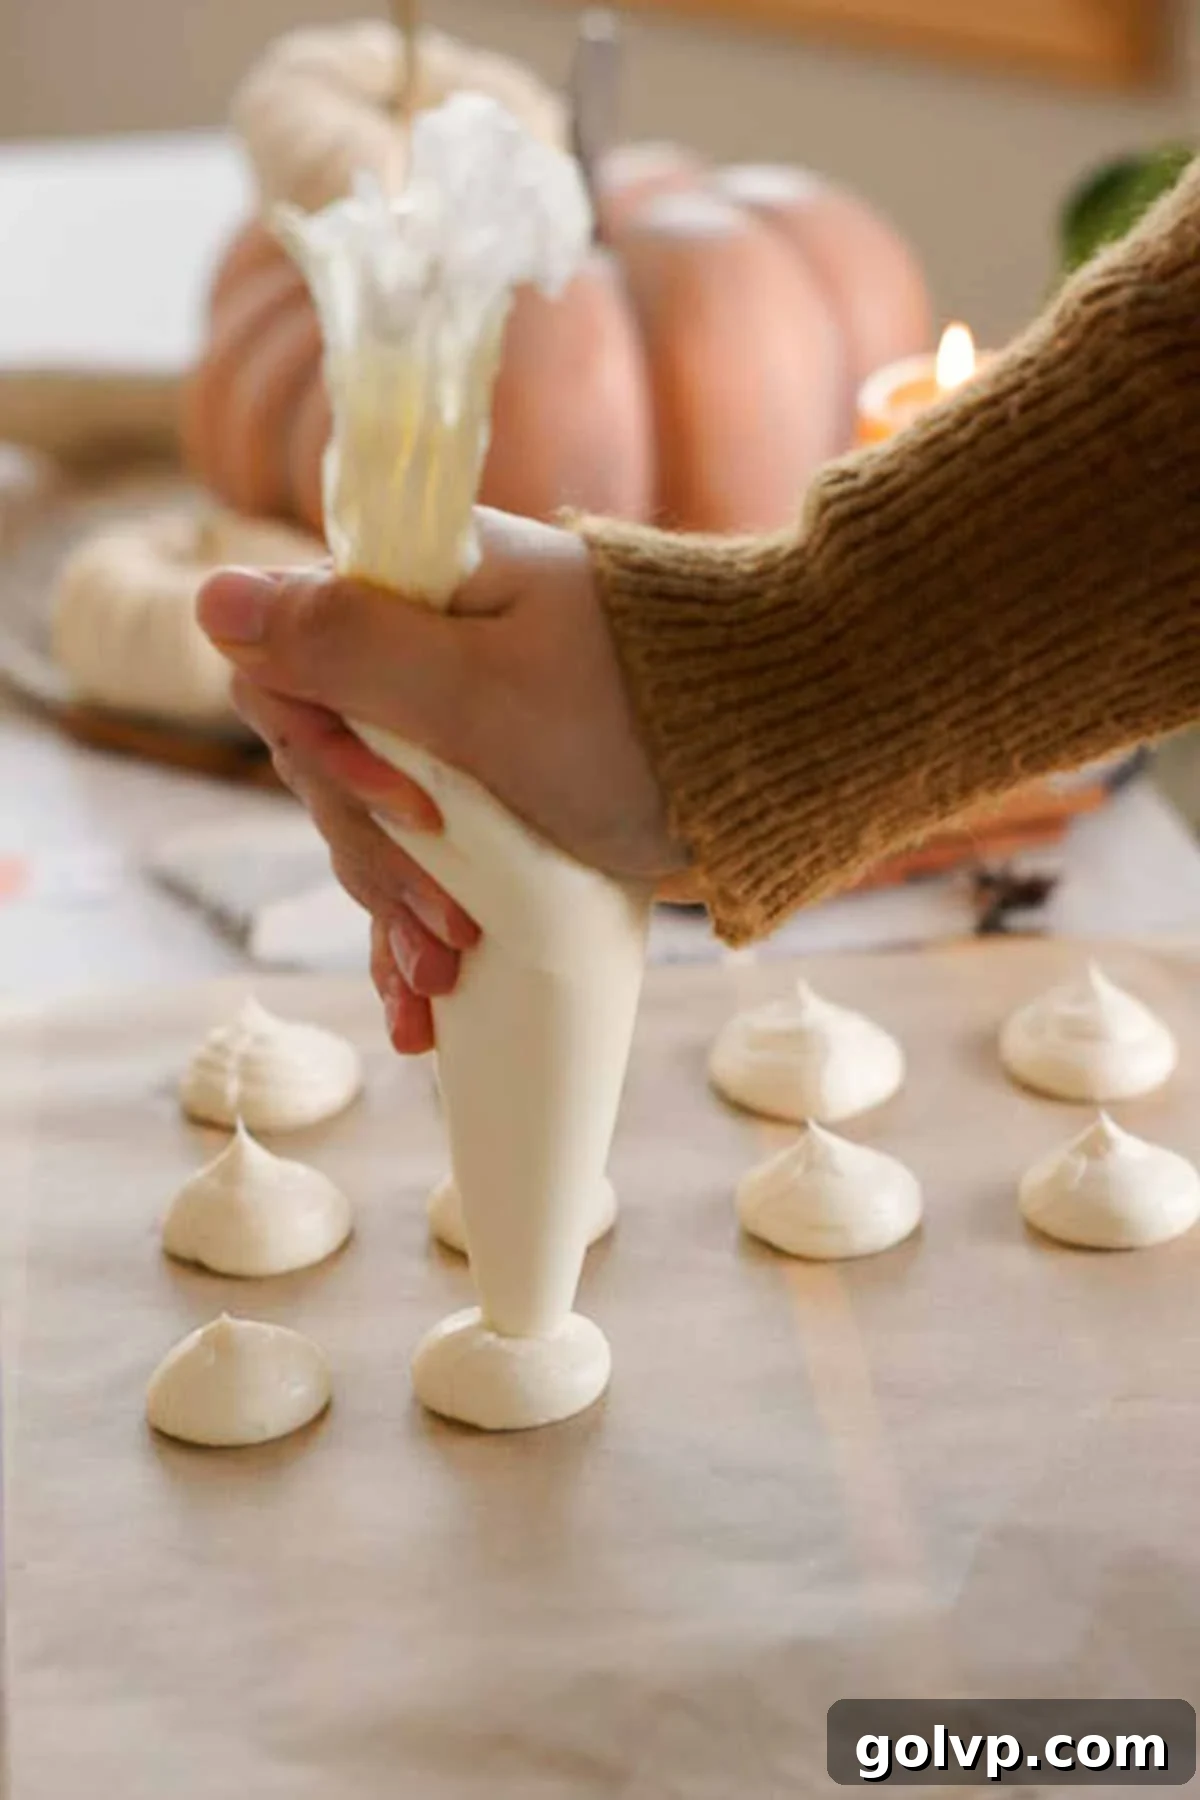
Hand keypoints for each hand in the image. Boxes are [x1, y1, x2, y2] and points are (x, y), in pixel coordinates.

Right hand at [197, 508, 683, 1050]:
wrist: (786, 762)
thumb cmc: (640, 714)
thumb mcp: (479, 687)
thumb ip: (345, 647)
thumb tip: (209, 599)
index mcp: (420, 594)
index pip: (293, 665)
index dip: (329, 751)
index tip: (411, 806)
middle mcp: (433, 651)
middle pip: (330, 762)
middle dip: (380, 854)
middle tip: (449, 920)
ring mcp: (469, 731)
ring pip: (379, 827)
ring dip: (400, 909)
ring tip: (445, 978)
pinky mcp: (505, 799)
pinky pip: (432, 863)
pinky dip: (421, 929)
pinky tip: (422, 1005)